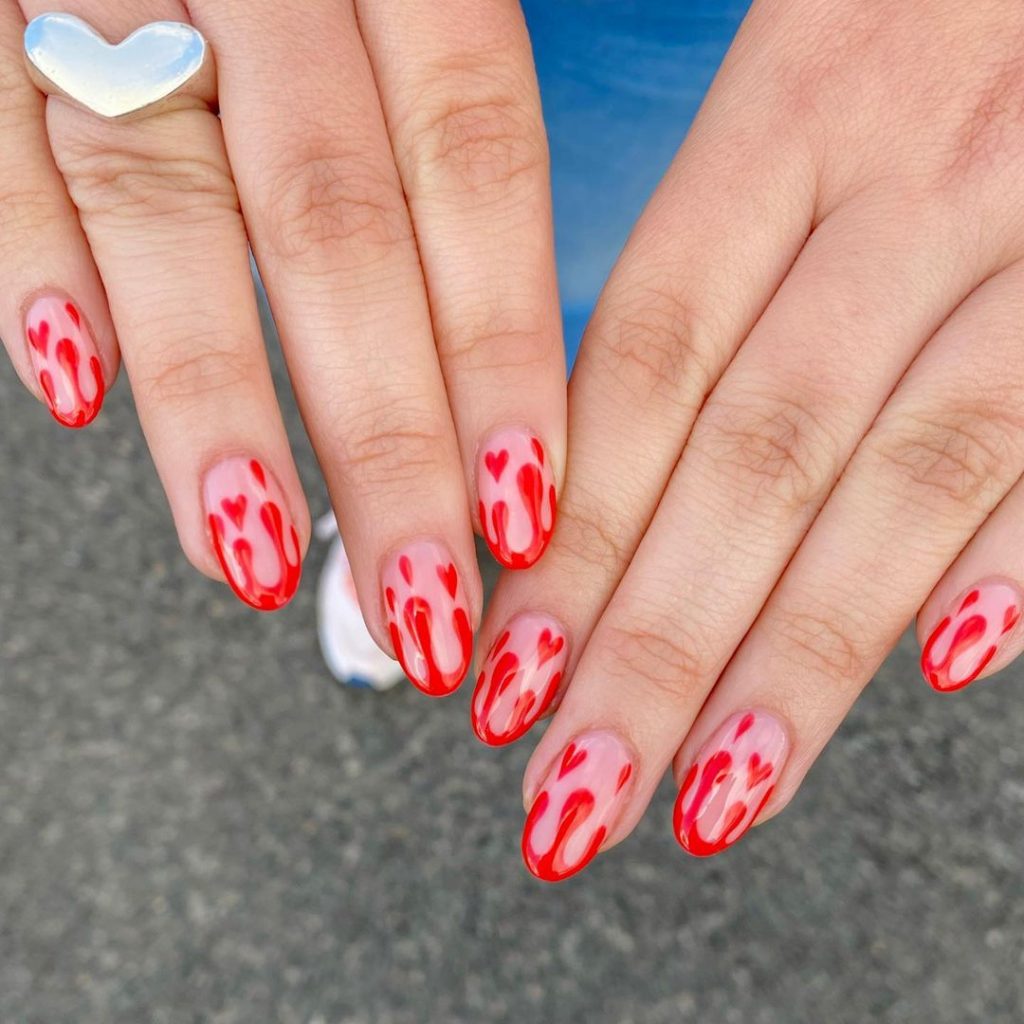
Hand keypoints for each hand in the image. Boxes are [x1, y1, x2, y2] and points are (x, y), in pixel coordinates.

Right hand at [0, 0, 562, 696]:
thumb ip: (439, 128)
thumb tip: (494, 363)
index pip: (476, 169)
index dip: (506, 351)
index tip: (528, 509)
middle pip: (339, 225)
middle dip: (388, 435)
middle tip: (423, 603)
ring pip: (168, 206)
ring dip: (215, 399)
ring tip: (256, 554)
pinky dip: (28, 259)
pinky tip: (73, 387)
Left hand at [473, 0, 1023, 878]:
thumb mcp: (809, 69)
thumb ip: (717, 254)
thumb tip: (600, 458)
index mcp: (791, 109)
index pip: (643, 373)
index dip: (567, 539)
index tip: (504, 675)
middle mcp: (906, 178)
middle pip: (745, 457)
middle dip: (647, 646)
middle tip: (568, 793)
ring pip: (893, 477)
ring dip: (794, 659)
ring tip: (704, 800)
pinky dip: (1006, 549)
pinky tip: (941, 667)